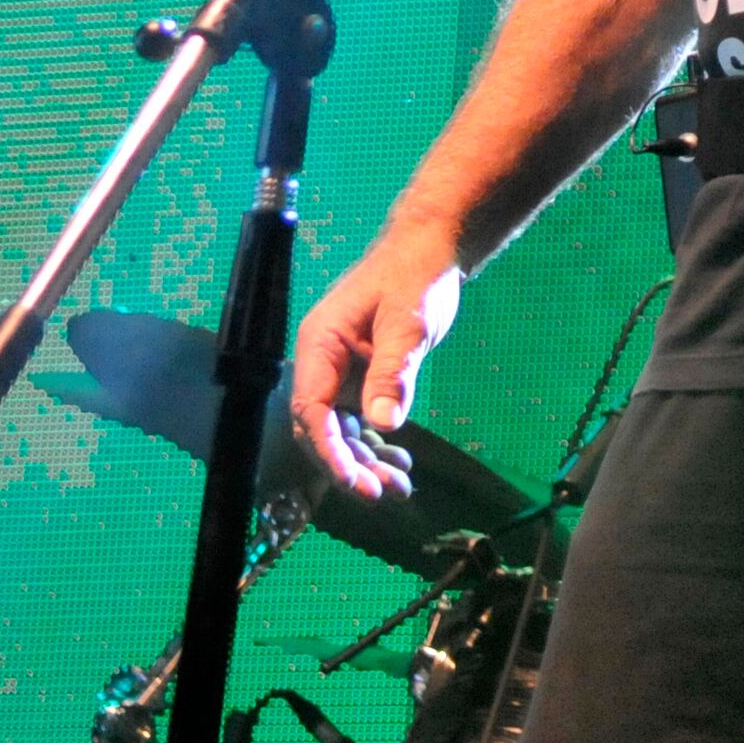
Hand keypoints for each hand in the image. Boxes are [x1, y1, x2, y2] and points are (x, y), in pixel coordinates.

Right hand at [289, 226, 461, 502]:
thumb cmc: (415, 274)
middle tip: (381, 494)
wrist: (432, 248)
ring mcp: (341, 373)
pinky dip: (378, 443)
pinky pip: (362, 420)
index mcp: (319, 344)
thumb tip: (383, 423)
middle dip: (348, 464)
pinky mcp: (361, 378)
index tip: (353, 480)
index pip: (311, 409)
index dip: (328, 449)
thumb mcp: (409, 322)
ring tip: (397, 489)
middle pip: (323, 428)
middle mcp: (322, 363)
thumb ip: (393, 371)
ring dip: (366, 461)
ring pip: (344, 430)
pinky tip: (400, 465)